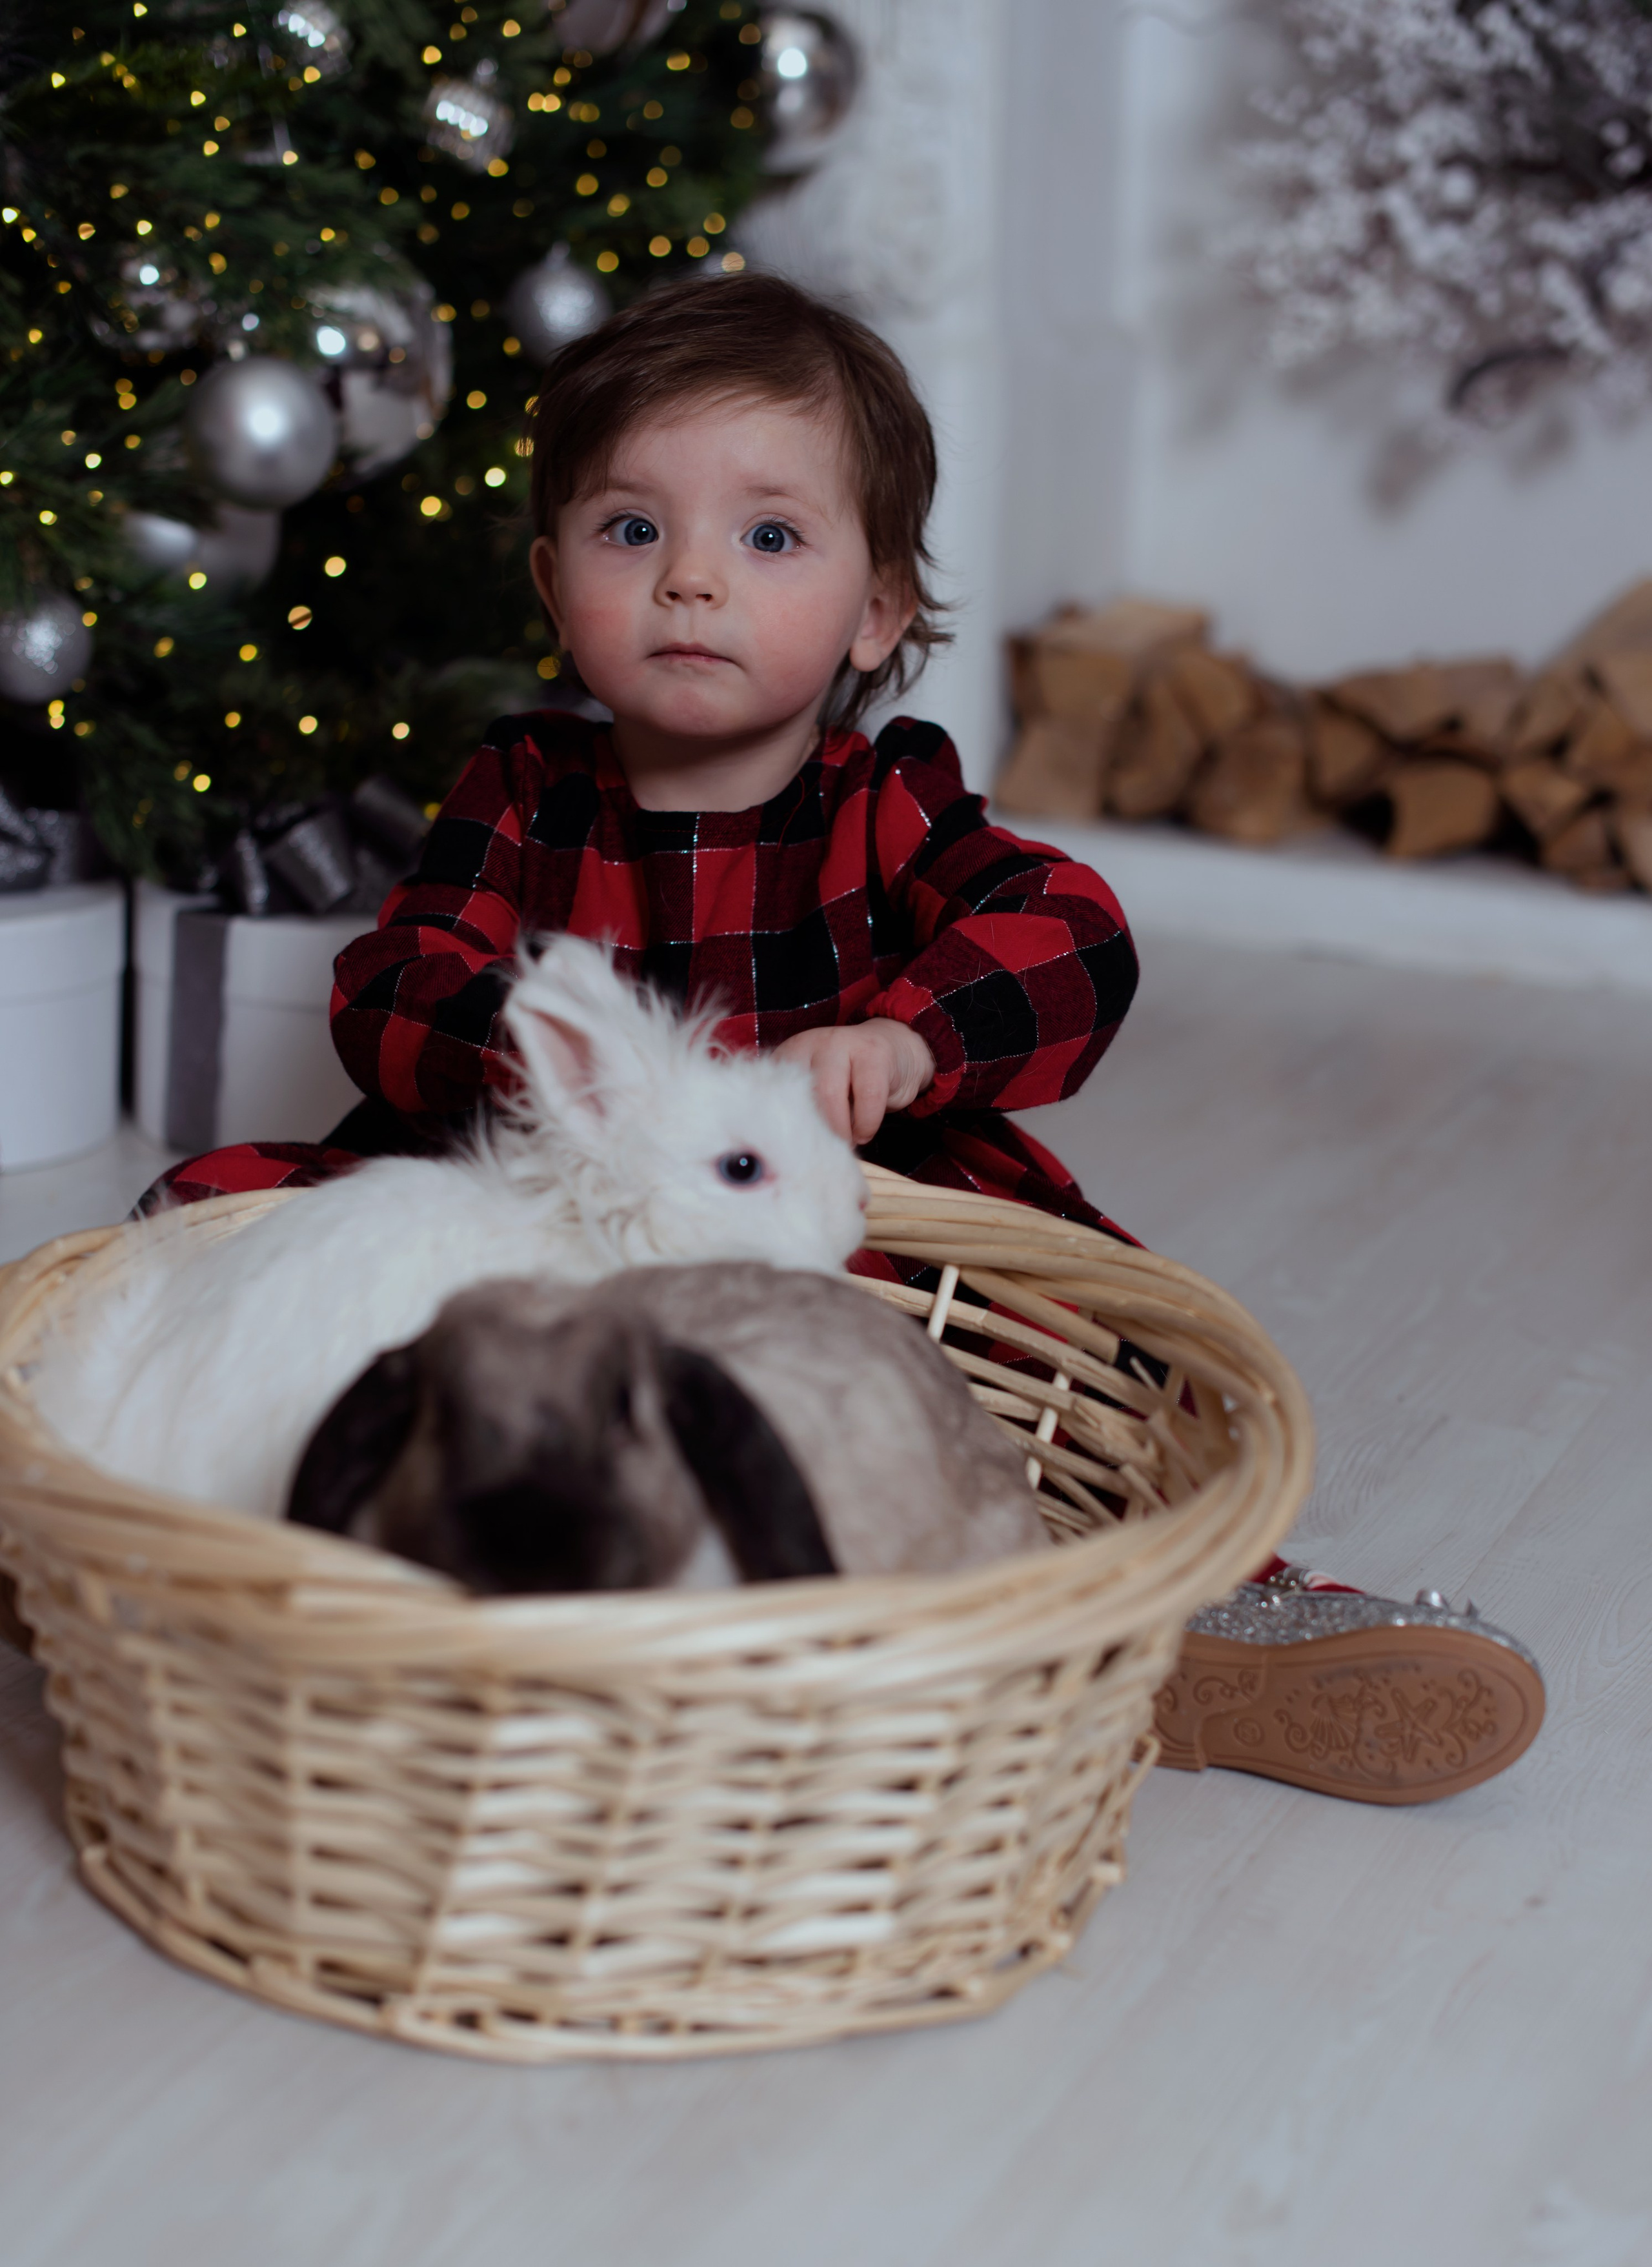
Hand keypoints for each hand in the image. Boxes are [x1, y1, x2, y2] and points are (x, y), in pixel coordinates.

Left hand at [774, 1018, 936, 1143]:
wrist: (894, 1049)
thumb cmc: (850, 1079)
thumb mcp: (820, 1087)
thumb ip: (804, 1107)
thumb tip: (789, 1150)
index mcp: (791, 1053)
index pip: (776, 1092)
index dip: (784, 1126)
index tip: (793, 1150)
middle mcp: (812, 1043)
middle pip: (803, 1096)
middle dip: (813, 1132)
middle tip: (822, 1153)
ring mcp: (843, 1043)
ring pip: (830, 1095)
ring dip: (838, 1130)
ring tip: (844, 1146)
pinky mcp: (874, 1053)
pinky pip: (868, 1097)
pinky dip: (866, 1123)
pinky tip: (864, 1133)